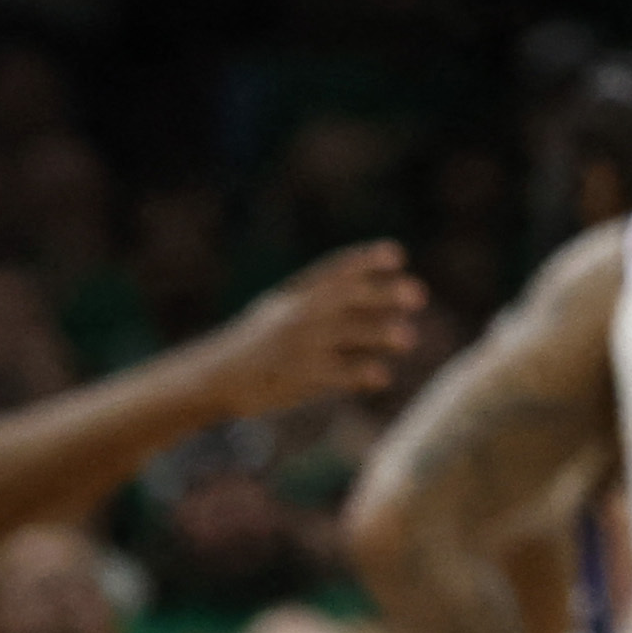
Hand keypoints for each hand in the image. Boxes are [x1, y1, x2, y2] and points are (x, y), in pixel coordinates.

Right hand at [202, 241, 426, 417]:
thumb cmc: (254, 344)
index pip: (334, 270)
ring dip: (380, 333)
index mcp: (296, 295)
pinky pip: (337, 373)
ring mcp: (298, 344)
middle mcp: (298, 314)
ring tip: (409, 339)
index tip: (396, 254)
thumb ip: (319, 297)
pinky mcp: (299, 376)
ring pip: (347, 333)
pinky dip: (362, 374)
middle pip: (347, 297)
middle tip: (418, 295)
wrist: (212, 378)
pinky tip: (383, 377)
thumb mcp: (278, 309)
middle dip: (383, 293)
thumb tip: (378, 287)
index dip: (366, 260)